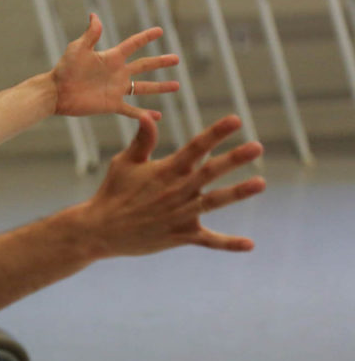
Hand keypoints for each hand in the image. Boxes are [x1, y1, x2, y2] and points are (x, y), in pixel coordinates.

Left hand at [51, 13, 179, 119]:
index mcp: (111, 57)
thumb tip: (94, 15)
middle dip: (160, 62)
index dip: (146, 37)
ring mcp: (116, 89)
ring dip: (160, 87)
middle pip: (144, 66)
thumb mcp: (78, 49)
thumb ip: (90, 34)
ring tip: (177, 85)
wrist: (57, 92)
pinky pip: (132, 110)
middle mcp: (117, 72)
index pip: (133, 44)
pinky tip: (157, 116)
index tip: (160, 31)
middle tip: (176, 58)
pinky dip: (144, 114)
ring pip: (143, 88)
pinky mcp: (112, 104)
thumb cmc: (65, 69)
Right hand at [82, 114, 264, 256]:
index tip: (235, 120)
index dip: (215, 133)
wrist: (100, 229)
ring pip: (213, 201)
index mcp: (165, 170)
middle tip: (256, 146)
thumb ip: (143, 141)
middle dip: (233, 159)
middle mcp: (175, 190)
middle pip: (209, 171)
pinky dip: (228, 243)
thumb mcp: (125, 163)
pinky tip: (249, 244)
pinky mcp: (180, 235)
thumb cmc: (113, 191)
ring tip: (260, 183)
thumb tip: (148, 116)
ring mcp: (179, 214)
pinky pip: (207, 240)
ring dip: (237, 193)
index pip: (194, 148)